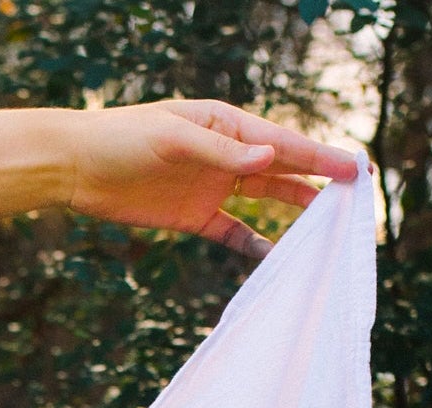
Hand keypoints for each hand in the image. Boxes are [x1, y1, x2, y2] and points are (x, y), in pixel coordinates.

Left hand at [61, 100, 359, 257]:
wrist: (77, 167)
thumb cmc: (121, 140)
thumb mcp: (172, 139)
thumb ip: (222, 153)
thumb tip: (270, 157)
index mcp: (224, 125)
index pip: (281, 143)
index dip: (318, 157)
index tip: (352, 168)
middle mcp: (225, 155)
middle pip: (282, 171)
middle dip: (318, 182)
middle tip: (354, 196)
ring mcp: (212, 187)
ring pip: (265, 201)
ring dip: (295, 212)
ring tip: (328, 227)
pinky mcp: (195, 218)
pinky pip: (235, 234)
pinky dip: (256, 245)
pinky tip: (279, 257)